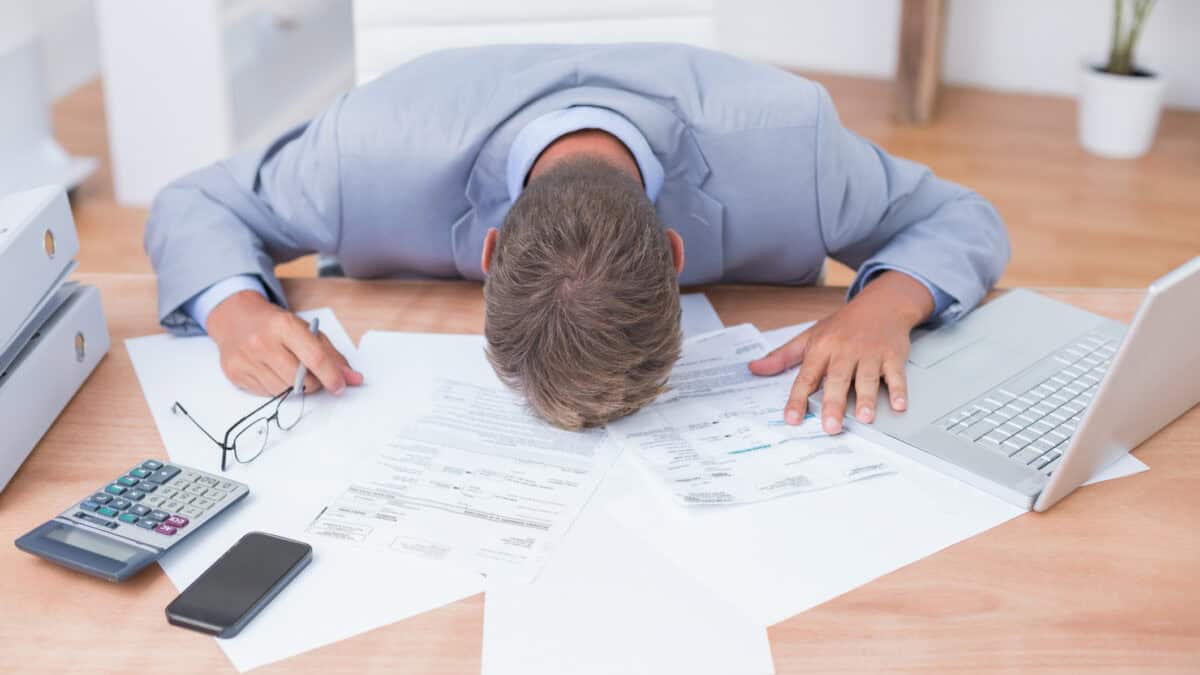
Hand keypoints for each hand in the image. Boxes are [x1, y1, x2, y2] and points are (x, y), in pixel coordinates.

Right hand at [206, 290, 362, 395]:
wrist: (235, 317)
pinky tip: (271, 371)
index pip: (315, 358)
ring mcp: (246, 358)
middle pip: (300, 379)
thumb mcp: (306, 330)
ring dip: (293, 387)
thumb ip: (332, 355)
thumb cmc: (276, 324)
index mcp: (285, 325)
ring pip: (283, 390)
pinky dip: (275, 387)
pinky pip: (266, 394)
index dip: (332, 376)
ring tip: (287, 369)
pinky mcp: (234, 372)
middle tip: (310, 375)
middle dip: (312, 383)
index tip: (340, 387)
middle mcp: (262, 341)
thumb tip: (353, 379)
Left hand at [748, 271, 933, 433]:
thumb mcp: (810, 336)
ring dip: (866, 398)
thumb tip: (754, 368)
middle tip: (830, 426)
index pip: (806, 377)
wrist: (882, 304)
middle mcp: (845, 352)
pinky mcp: (893, 355)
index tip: (791, 418)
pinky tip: (899, 405)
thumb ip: (782, 356)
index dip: (797, 399)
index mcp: (822, 349)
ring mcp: (870, 354)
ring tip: (864, 418)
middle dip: (834, 404)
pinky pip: (896, 374)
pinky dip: (899, 390)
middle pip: (838, 380)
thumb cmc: (843, 325)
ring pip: (867, 378)